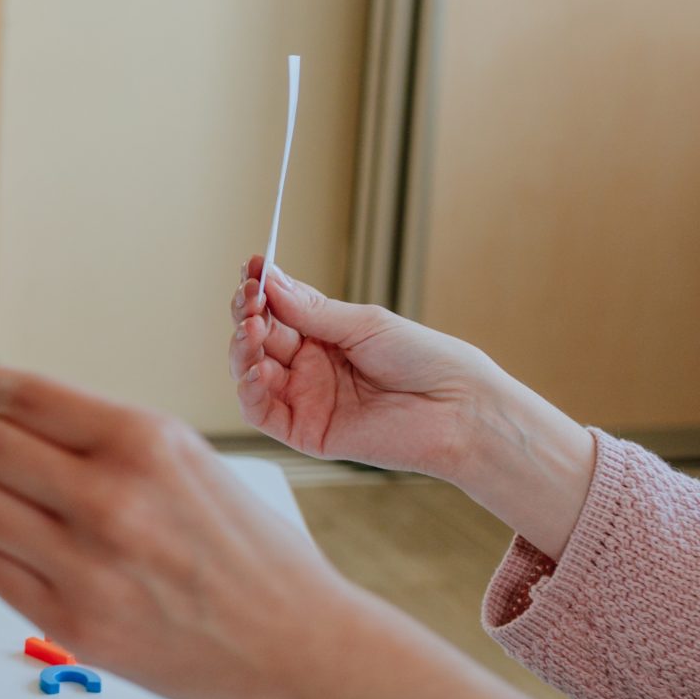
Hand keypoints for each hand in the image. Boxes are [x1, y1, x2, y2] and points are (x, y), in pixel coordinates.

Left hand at [0, 364, 379, 698]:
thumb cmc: (246, 551)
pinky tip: (10, 539)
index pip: (24, 395)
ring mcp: (86, 567)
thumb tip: (12, 409)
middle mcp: (110, 499)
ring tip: (0, 494)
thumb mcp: (189, 460)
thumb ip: (106, 436)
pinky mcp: (70, 623)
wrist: (294, 646)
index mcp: (145, 442)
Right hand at [230, 258, 501, 480]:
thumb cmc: (425, 360)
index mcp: (324, 336)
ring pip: (250, 372)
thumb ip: (313, 311)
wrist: (457, 407)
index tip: (252, 267)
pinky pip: (261, 412)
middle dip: (247, 315)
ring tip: (252, 328)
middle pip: (258, 339)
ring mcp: (304, 398)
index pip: (277, 311)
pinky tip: (257, 370)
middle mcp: (309, 366)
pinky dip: (249, 391)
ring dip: (242, 349)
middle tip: (248, 298)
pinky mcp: (306, 431)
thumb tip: (271, 280)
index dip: (260, 290)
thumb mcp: (364, 324)